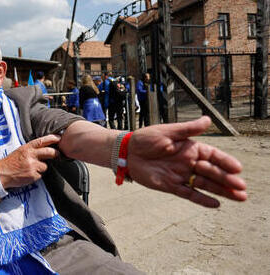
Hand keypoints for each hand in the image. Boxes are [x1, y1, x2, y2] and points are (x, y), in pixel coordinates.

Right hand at [0, 135, 60, 188]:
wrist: (1, 173)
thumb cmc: (11, 162)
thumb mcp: (20, 151)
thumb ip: (32, 150)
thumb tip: (45, 149)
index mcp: (27, 148)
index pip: (42, 141)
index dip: (52, 139)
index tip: (59, 138)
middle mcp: (30, 155)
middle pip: (49, 152)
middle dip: (56, 153)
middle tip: (58, 155)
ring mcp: (32, 165)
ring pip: (45, 166)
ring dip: (40, 168)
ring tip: (31, 169)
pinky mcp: (33, 175)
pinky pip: (40, 175)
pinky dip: (35, 176)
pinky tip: (28, 175)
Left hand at [127, 116, 246, 207]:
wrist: (127, 152)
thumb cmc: (146, 138)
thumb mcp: (168, 131)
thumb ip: (188, 129)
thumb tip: (208, 120)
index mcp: (190, 148)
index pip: (213, 156)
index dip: (225, 162)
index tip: (237, 168)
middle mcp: (189, 162)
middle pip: (212, 172)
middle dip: (227, 180)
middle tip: (242, 187)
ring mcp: (181, 175)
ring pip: (205, 184)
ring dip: (221, 191)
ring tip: (239, 197)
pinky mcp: (171, 186)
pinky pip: (189, 194)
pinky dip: (202, 199)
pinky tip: (216, 204)